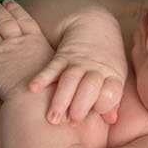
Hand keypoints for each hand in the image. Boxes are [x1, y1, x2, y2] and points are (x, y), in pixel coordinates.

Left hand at [0, 0, 54, 102]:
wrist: (37, 100)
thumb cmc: (52, 88)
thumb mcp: (58, 68)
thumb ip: (51, 61)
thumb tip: (54, 62)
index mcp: (35, 40)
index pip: (22, 19)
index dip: (14, 9)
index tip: (8, 0)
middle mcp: (16, 42)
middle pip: (3, 20)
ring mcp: (1, 53)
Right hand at [28, 8, 127, 124]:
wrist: (95, 25)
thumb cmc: (105, 59)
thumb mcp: (114, 77)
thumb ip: (112, 99)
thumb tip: (111, 120)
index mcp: (112, 76)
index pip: (111, 93)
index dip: (102, 105)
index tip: (93, 118)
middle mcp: (96, 69)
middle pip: (89, 88)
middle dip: (80, 105)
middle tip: (69, 122)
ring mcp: (79, 62)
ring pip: (70, 80)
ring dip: (61, 99)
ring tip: (52, 118)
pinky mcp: (63, 55)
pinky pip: (52, 67)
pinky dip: (43, 77)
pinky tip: (33, 88)